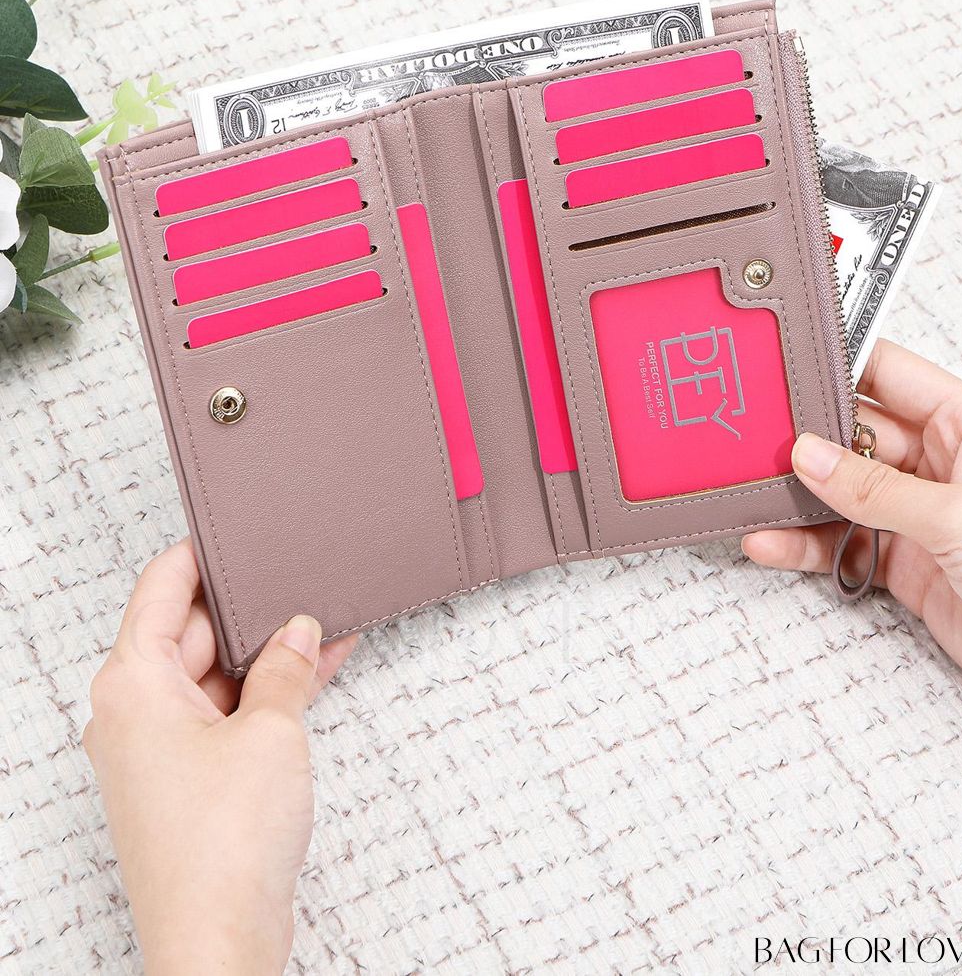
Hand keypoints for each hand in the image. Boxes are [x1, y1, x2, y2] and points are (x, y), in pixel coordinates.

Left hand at [83, 540, 355, 975]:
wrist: (220, 942)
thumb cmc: (223, 845)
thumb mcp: (271, 730)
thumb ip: (285, 668)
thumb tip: (296, 632)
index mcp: (133, 681)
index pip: (162, 587)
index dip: (203, 554)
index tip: (239, 529)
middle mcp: (135, 712)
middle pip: (194, 631)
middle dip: (253, 609)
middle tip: (304, 577)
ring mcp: (160, 750)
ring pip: (217, 675)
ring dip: (269, 655)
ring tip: (327, 621)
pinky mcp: (189, 782)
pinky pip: (228, 716)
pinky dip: (269, 695)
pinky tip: (319, 669)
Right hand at [743, 339, 961, 710]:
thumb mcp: (960, 517)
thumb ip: (876, 488)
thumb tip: (812, 456)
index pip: (890, 374)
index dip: (838, 365)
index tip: (785, 364)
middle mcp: (946, 466)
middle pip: (857, 434)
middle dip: (805, 437)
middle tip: (752, 437)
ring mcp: (926, 517)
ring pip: (845, 494)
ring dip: (799, 498)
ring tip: (752, 495)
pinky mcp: (913, 568)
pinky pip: (846, 545)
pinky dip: (806, 546)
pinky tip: (774, 541)